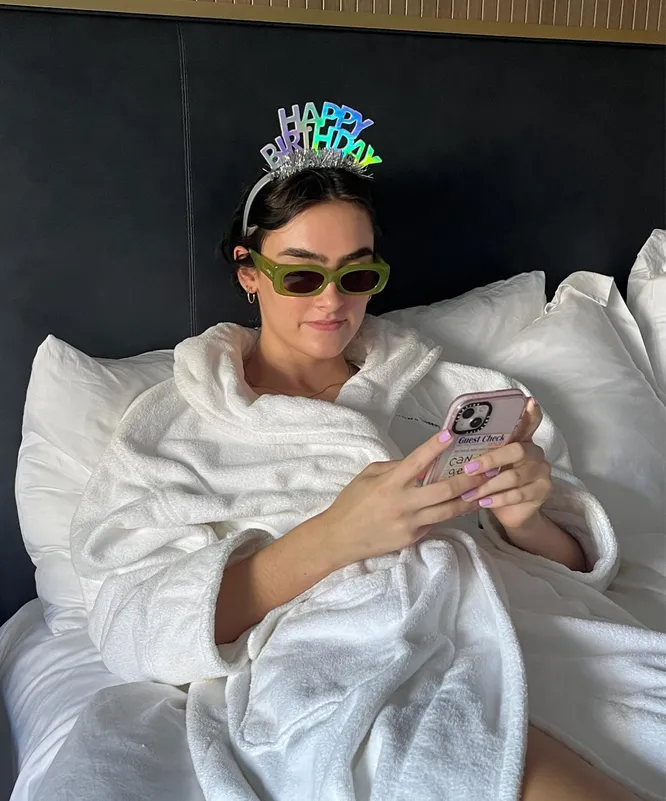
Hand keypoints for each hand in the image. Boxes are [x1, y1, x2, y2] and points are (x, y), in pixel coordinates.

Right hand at [322, 431, 490, 564]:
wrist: (340, 538)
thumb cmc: (352, 502)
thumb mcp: (368, 476)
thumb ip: (394, 467)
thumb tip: (419, 463)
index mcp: (390, 483)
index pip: (417, 461)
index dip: (434, 447)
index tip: (450, 435)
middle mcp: (403, 503)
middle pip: (444, 490)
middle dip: (468, 479)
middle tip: (486, 469)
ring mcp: (410, 523)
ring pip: (448, 510)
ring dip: (469, 500)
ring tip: (486, 490)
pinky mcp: (413, 537)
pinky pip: (435, 523)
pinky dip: (448, 513)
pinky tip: (462, 506)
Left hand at [458, 398, 552, 531]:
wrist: (511, 512)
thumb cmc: (493, 482)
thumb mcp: (486, 465)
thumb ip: (479, 451)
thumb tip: (448, 438)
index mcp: (521, 440)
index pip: (529, 422)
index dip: (530, 412)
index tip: (528, 401)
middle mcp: (534, 452)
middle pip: (517, 450)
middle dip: (490, 460)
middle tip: (468, 469)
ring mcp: (542, 471)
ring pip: (514, 476)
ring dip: (488, 485)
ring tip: (469, 493)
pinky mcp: (542, 491)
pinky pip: (518, 494)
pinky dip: (497, 499)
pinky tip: (482, 502)